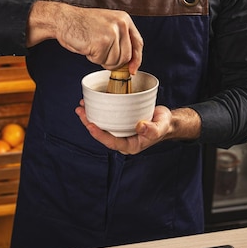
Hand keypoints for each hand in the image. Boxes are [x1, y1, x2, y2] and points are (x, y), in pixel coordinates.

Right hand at [27, 0, 142, 72]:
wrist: (64, 19)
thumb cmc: (83, 24)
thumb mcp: (107, 25)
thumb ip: (121, 39)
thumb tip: (130, 64)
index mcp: (124, 19)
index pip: (138, 43)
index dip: (136, 59)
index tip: (132, 70)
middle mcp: (121, 24)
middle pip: (126, 56)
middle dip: (113, 61)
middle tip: (100, 54)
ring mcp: (112, 33)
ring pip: (114, 61)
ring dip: (101, 59)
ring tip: (92, 46)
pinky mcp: (101, 42)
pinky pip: (101, 61)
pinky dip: (92, 58)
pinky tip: (87, 46)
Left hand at [75, 101, 201, 154]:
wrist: (166, 120)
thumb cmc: (163, 125)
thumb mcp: (160, 127)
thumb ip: (151, 129)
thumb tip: (139, 126)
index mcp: (130, 145)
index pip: (111, 142)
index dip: (99, 135)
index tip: (91, 125)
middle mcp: (122, 139)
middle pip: (102, 133)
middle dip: (89, 123)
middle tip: (80, 111)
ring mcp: (120, 130)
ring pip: (102, 125)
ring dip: (91, 116)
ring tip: (82, 106)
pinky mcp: (120, 121)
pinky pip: (107, 117)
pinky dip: (99, 110)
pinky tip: (93, 102)